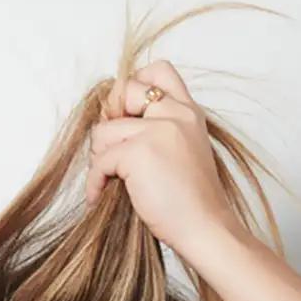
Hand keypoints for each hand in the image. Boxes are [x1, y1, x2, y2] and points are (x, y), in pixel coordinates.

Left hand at [86, 59, 242, 253]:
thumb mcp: (182, 152)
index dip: (131, 88)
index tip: (124, 119)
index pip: (157, 71)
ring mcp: (158, 131)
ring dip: (98, 158)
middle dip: (108, 122)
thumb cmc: (192, 201)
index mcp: (188, 112)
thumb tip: (111, 123)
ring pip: (103, 131)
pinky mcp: (139, 153)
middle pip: (122, 93)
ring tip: (108, 179)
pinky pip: (99, 161)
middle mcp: (175, 114)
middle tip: (109, 152)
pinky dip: (94, 182)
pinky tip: (99, 196)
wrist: (206, 228)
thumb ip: (159, 131)